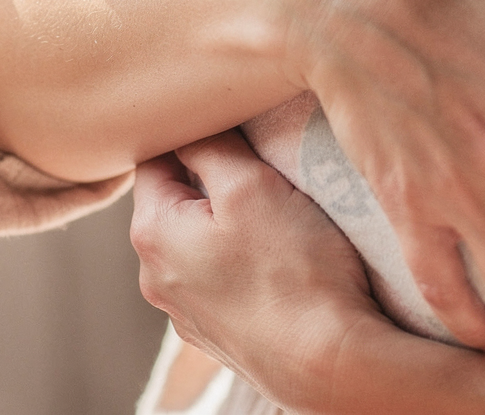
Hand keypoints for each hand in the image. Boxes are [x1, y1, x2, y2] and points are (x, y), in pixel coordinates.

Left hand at [131, 132, 383, 412]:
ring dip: (231, 224)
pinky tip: (283, 263)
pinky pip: (222, 278)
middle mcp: (156, 277)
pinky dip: (245, 262)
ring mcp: (187, 313)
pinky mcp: (220, 335)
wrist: (331, 363)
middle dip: (215, 179)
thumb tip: (191, 120)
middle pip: (177, 201)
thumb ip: (212, 145)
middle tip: (265, 168)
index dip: (194, 133)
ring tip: (281, 218)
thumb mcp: (251, 184)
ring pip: (200, 241)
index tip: (233, 123)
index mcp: (153, 233)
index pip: (154, 157)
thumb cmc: (294, 270)